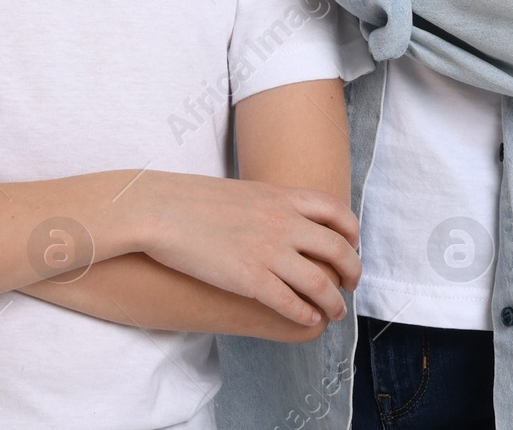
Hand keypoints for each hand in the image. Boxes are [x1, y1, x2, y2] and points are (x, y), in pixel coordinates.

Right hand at [128, 170, 359, 327]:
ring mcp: (268, 251)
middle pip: (339, 250)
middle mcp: (283, 222)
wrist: (160, 209)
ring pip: (321, 283)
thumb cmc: (193, 200)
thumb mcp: (243, 192)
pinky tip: (307, 320)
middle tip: (351, 286)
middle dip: (352, 272)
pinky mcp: (250, 279)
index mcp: (281, 196)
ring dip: (334, 302)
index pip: (337, 212)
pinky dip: (306, 315)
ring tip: (335, 313)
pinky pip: (291, 303)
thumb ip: (270, 204)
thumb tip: (283, 216)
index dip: (352, 233)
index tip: (353, 247)